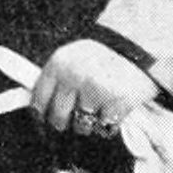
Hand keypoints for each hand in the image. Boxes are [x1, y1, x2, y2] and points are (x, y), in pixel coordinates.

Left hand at [29, 39, 157, 136]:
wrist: (139, 44)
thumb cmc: (101, 55)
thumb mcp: (72, 57)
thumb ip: (55, 80)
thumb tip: (33, 109)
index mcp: (59, 63)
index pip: (38, 102)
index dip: (42, 115)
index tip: (47, 119)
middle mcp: (74, 76)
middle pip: (58, 119)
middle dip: (66, 122)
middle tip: (77, 114)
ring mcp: (96, 90)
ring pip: (82, 127)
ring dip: (90, 124)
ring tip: (100, 106)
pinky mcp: (118, 102)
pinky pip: (106, 128)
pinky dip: (110, 124)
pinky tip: (115, 107)